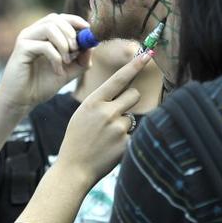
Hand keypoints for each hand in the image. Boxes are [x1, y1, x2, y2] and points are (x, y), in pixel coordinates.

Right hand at [0, 13, 90, 111]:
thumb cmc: (41, 85)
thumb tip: (93, 46)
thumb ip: (81, 60)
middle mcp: (32, 33)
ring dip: (64, 44)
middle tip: (77, 49)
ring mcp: (25, 39)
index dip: (75, 21)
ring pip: (50, 28)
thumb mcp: (68, 72)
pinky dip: (56, 57)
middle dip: (71, 32)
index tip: (88, 30)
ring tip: (67, 61)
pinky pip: (44, 45)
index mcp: (42, 35)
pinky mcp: (21, 48)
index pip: (60, 18)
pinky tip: (58, 71)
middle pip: (55, 19)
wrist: (21, 101)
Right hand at [55, 52, 152, 184]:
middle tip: (113, 115)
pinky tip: (110, 148)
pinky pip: (133, 134)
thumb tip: (125, 90)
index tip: (147, 54)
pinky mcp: (126, 143)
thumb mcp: (83, 113)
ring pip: (132, 116)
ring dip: (124, 124)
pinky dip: (124, 140)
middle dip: (128, 101)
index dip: (134, 65)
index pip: (119, 79)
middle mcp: (107, 112)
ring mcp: (117, 128)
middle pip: (133, 95)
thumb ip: (102, 100)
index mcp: (93, 101)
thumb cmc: (77, 139)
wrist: (74, 168)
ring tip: (106, 137)